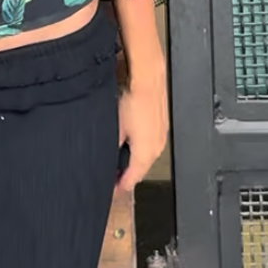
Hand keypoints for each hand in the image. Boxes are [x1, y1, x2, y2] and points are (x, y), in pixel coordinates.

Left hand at [116, 76, 167, 190]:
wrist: (147, 77)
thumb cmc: (133, 99)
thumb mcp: (115, 128)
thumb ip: (112, 148)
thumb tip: (106, 159)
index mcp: (146, 153)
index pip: (132, 180)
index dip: (118, 187)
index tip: (109, 189)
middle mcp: (157, 147)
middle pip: (140, 169)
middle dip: (125, 174)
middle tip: (110, 175)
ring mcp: (161, 135)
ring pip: (145, 155)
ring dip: (132, 159)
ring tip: (117, 157)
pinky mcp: (161, 123)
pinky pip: (150, 141)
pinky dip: (139, 145)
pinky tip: (129, 137)